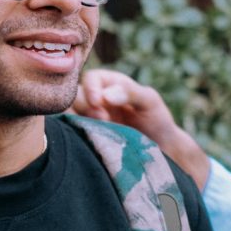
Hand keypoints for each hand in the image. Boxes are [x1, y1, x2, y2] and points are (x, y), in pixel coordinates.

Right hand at [73, 69, 211, 188]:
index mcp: (110, 84)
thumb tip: (105, 95)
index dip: (91, 88)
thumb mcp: (150, 101)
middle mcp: (96, 100)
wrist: (162, 152)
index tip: (98, 103)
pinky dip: (74, 136)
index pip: (91, 78)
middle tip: (102, 120)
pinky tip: (89, 141)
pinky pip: (71, 134)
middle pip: (75, 96)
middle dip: (84, 107)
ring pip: (68, 115)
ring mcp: (89, 120)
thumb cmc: (157, 121)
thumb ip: (130, 93)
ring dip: (77, 121)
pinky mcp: (87, 138)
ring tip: (96, 132)